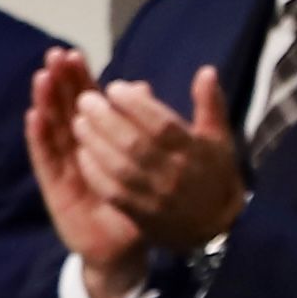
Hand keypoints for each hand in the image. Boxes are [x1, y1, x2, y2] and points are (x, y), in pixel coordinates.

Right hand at [24, 52, 151, 297]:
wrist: (123, 249)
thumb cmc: (136, 205)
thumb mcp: (147, 164)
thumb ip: (145, 126)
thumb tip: (144, 86)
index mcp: (99, 141)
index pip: (87, 104)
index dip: (79, 79)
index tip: (74, 54)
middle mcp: (77, 150)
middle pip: (65, 110)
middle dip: (59, 83)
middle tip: (55, 55)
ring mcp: (64, 169)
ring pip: (53, 130)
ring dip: (45, 104)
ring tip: (42, 77)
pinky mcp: (55, 189)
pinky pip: (46, 161)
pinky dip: (39, 139)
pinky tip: (34, 117)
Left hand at [83, 69, 246, 250]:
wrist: (216, 226)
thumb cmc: (214, 174)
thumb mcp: (219, 138)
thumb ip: (210, 104)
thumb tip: (206, 71)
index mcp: (194, 151)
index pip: (162, 124)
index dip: (136, 105)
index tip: (113, 87)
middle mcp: (174, 173)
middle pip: (135, 144)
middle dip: (106, 119)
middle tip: (84, 99)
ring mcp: (156, 196)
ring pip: (120, 168)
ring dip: (95, 143)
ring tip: (77, 121)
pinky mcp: (140, 215)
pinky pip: (113, 193)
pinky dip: (95, 172)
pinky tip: (81, 153)